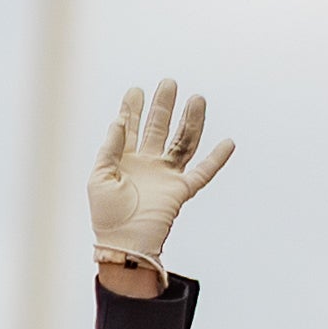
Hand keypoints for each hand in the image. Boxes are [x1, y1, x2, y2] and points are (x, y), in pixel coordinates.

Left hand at [88, 76, 230, 277]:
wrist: (123, 245)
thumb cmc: (107, 216)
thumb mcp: (99, 177)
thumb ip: (110, 149)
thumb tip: (118, 121)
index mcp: (125, 161)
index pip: (130, 128)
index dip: (133, 109)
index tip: (136, 90)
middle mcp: (147, 165)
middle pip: (158, 128)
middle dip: (163, 106)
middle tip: (168, 83)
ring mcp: (165, 176)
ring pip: (181, 142)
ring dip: (190, 121)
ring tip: (196, 99)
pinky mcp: (180, 190)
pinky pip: (202, 172)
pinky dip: (216, 159)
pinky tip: (228, 142)